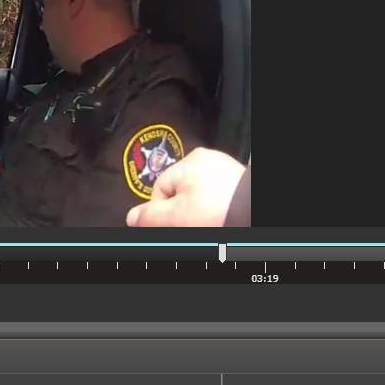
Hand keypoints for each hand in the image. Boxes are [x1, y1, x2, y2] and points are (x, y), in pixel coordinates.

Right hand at [126, 147, 246, 227]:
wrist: (253, 211)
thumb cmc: (219, 211)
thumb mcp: (177, 217)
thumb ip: (150, 216)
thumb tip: (131, 217)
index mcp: (188, 161)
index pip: (160, 189)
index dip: (163, 211)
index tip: (172, 225)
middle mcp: (206, 159)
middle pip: (179, 190)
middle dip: (182, 209)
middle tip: (192, 224)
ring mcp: (224, 168)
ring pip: (199, 192)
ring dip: (199, 208)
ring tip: (208, 221)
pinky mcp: (237, 179)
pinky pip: (217, 193)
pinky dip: (216, 205)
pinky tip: (219, 215)